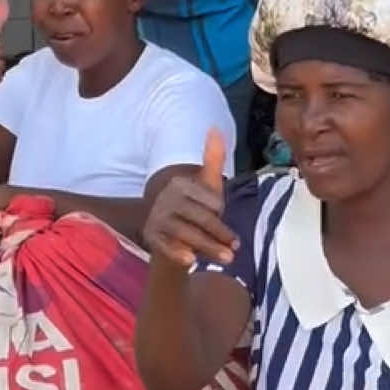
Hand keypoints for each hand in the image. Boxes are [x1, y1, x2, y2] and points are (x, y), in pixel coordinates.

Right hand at [143, 130, 236, 269]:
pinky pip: (166, 245)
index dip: (219, 211)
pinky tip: (190, 261)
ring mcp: (157, 218)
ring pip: (186, 233)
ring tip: (228, 258)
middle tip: (237, 248)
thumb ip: (213, 159)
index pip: (207, 198)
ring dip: (207, 247)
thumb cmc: (195, 208)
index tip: (227, 220)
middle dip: (219, 233)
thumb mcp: (208, 185)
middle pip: (198, 217)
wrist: (170, 236)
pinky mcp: (152, 236)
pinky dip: (177, 253)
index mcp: (180, 183)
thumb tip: (215, 128)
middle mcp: (165, 198)